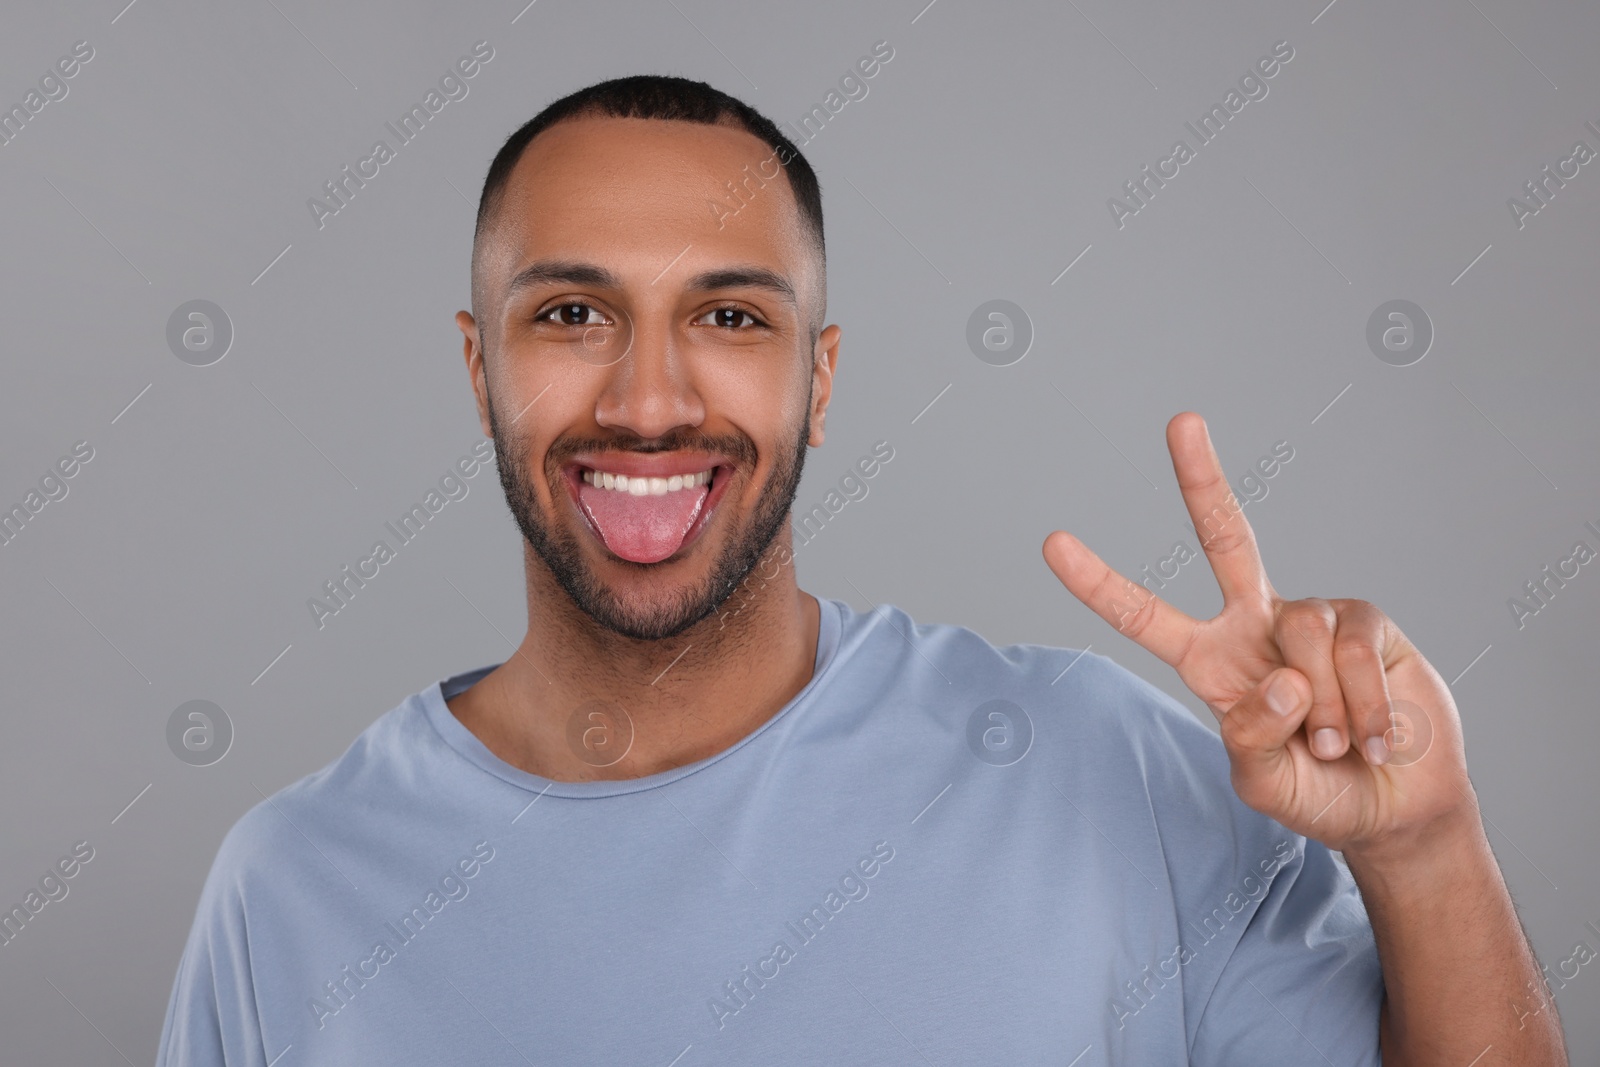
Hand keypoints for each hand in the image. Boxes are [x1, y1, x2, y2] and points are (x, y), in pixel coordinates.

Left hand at [1042, 412, 1474, 855]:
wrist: (1398, 805)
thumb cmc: (1319, 793)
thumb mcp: (1266, 786)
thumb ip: (1255, 741)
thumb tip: (1281, 679)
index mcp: (1209, 662)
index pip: (1143, 616)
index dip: (1100, 583)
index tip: (1052, 543)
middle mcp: (1255, 625)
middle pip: (1227, 537)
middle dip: (1203, 478)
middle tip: (1182, 421)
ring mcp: (1312, 618)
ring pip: (1302, 633)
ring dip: (1325, 711)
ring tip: (1336, 746)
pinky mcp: (1367, 622)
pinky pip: (1353, 649)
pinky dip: (1365, 707)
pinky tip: (1375, 736)